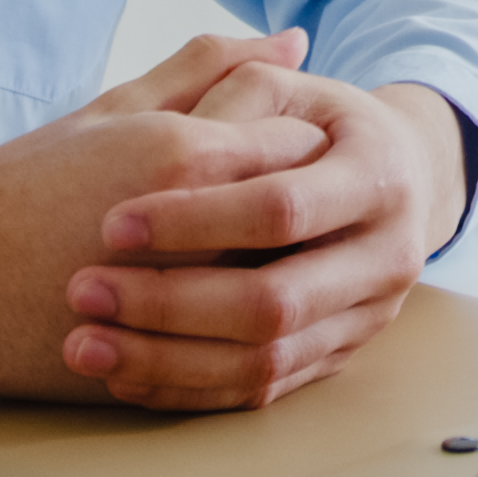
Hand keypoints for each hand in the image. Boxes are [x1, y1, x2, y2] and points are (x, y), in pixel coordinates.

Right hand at [0, 30, 326, 401]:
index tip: (286, 145)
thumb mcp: (110, 112)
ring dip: (288, 274)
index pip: (301, 141)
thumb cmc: (12, 189)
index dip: (304, 143)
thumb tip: (293, 41)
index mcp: (184, 155)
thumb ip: (206, 70)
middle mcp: (196, 232)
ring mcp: (183, 308)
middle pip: (306, 218)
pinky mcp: (163, 363)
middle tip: (284, 207)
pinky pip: (248, 356)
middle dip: (308, 212)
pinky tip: (233, 313)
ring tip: (254, 257)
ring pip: (287, 290)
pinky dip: (258, 335)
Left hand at [52, 60, 474, 410]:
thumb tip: (211, 98)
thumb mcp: (285, 90)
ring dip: (165, 360)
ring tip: (84, 345)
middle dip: (169, 303)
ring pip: (264, 361)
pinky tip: (123, 376)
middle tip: (82, 291)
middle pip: (273, 302)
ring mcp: (367, 316)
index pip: (279, 209)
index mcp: (378, 177)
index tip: (109, 223)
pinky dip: (187, 389)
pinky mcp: (336, 357)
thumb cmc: (319, 125)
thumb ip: (235, 84)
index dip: (194, 217)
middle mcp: (388, 256)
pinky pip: (261, 392)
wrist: (395, 181)